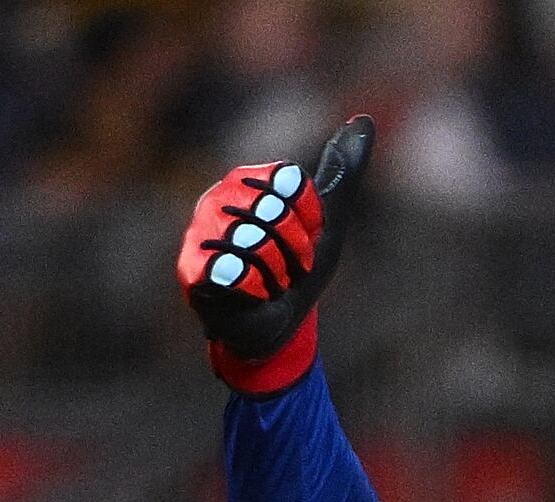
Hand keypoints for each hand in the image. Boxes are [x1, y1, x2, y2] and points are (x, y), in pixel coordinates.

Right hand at [177, 115, 376, 396]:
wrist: (279, 328)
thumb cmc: (299, 269)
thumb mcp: (329, 221)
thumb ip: (343, 171)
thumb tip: (363, 119)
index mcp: (248, 180)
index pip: (292, 183)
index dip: (308, 219)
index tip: (304, 236)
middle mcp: (218, 198)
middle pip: (275, 211)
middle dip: (294, 249)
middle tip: (286, 265)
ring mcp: (200, 233)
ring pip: (257, 244)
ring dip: (277, 274)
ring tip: (268, 282)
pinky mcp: (191, 270)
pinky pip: (237, 273)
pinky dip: (256, 292)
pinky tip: (248, 296)